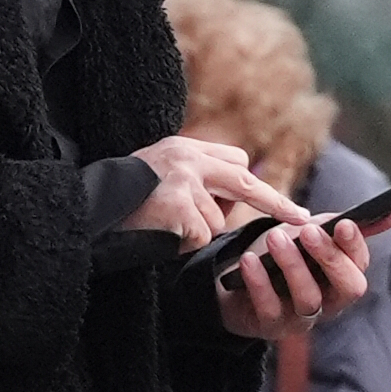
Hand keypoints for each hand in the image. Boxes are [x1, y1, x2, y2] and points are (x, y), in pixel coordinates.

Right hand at [120, 134, 311, 250]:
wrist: (87, 207)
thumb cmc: (122, 200)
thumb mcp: (158, 175)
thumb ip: (193, 180)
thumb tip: (228, 204)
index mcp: (185, 148)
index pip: (235, 162)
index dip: (255, 186)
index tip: (283, 201)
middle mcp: (189, 159)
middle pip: (245, 183)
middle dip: (277, 203)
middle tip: (303, 218)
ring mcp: (186, 182)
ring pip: (216, 221)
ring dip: (197, 233)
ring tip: (164, 226)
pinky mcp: (180, 206)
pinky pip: (199, 236)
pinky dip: (184, 243)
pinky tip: (162, 233)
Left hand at [217, 212, 390, 341]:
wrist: (237, 282)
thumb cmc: (284, 257)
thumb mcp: (314, 235)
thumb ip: (348, 226)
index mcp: (342, 280)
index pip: (360, 267)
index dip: (354, 247)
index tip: (343, 224)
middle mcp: (328, 304)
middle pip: (347, 289)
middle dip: (331, 259)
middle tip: (309, 231)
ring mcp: (301, 319)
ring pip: (309, 299)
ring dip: (293, 265)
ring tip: (274, 238)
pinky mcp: (270, 326)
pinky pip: (270, 309)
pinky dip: (260, 283)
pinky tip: (249, 261)